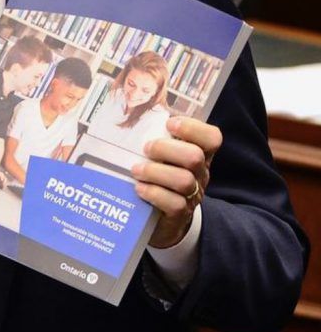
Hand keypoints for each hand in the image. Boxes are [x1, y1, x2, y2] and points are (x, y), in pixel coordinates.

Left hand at [133, 117, 220, 248]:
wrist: (163, 217)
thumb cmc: (157, 175)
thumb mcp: (160, 155)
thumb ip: (150, 135)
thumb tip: (119, 115)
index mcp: (198, 153)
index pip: (211, 137)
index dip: (193, 128)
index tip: (169, 124)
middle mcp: (200, 173)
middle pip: (195, 157)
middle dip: (166, 149)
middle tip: (146, 149)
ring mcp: (192, 194)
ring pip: (184, 180)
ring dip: (155, 172)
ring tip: (136, 170)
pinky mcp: (180, 213)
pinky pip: (174, 203)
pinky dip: (154, 193)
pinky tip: (139, 189)